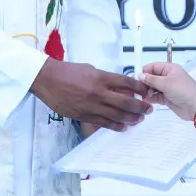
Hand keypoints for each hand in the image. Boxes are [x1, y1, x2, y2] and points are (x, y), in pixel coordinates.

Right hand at [31, 59, 151, 131]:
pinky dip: (116, 126)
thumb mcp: (90, 69)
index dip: (140, 88)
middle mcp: (98, 92)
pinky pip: (104, 123)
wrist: (47, 80)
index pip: (126, 83)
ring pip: (117, 115)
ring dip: (131, 118)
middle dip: (140, 107)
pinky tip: (124, 127)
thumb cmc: (68, 71)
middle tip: (148, 109)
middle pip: (126, 102)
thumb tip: (118, 85)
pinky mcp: (84, 116)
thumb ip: (105, 78)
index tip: (147, 91)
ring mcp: (91, 105)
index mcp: (101, 77)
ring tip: (139, 119)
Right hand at [140, 62, 195, 120]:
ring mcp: (167, 88)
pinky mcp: (166, 98)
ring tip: (141, 96)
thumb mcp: (166, 83)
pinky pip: (155, 96)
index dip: (144, 71)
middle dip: (144, 83)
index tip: (135, 79)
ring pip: (152, 88)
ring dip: (146, 91)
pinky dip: (150, 98)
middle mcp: (167, 77)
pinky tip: (144, 101)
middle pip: (151, 77)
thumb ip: (151, 79)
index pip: (153, 67)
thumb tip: (139, 75)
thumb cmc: (182, 90)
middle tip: (138, 90)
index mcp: (169, 69)